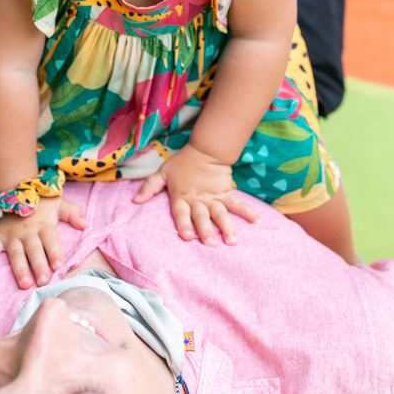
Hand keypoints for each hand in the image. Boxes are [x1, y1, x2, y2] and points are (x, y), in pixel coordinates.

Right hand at [0, 195, 87, 286]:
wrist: (12, 188)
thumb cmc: (39, 202)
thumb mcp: (58, 202)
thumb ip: (72, 213)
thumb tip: (86, 224)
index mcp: (43, 225)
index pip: (51, 239)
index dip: (55, 251)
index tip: (59, 265)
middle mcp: (27, 232)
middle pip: (34, 250)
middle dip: (39, 265)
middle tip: (43, 281)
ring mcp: (11, 236)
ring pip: (16, 254)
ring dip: (19, 268)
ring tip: (24, 283)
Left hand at [133, 142, 259, 246]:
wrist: (205, 149)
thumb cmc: (182, 163)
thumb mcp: (162, 173)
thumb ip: (149, 187)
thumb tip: (135, 201)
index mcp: (181, 197)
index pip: (181, 214)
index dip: (184, 225)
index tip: (188, 237)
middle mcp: (198, 200)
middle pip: (202, 217)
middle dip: (206, 231)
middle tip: (211, 245)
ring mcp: (214, 198)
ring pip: (221, 214)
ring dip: (227, 227)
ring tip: (233, 241)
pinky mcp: (227, 194)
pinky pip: (238, 204)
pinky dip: (248, 212)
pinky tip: (258, 222)